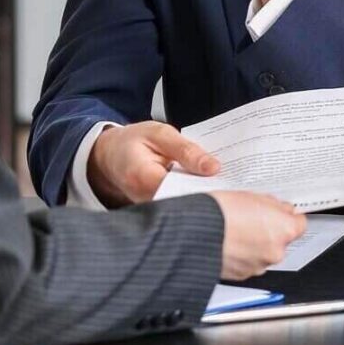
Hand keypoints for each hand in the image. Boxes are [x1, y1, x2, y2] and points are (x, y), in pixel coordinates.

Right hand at [89, 121, 218, 206]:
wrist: (109, 154)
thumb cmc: (133, 141)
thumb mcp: (160, 134)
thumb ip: (186, 150)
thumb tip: (213, 168)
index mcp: (143, 177)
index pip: (181, 191)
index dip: (206, 189)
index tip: (228, 184)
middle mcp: (143, 199)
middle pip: (184, 204)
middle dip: (208, 196)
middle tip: (234, 188)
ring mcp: (148, 208)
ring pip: (182, 208)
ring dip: (203, 199)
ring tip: (225, 188)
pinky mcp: (154, 210)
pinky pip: (178, 206)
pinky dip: (193, 198)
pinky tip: (209, 190)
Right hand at [209, 191, 306, 279]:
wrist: (193, 232)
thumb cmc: (220, 212)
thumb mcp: (253, 197)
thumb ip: (274, 206)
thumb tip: (282, 210)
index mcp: (284, 230)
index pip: (299, 224)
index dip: (287, 217)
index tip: (279, 213)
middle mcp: (275, 252)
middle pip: (281, 240)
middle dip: (270, 231)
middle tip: (252, 219)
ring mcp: (258, 266)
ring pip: (264, 253)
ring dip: (255, 245)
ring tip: (236, 230)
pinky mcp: (241, 276)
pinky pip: (248, 264)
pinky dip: (242, 256)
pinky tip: (229, 242)